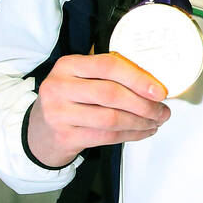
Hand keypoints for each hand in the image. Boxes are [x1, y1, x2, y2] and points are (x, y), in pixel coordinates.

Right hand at [26, 52, 170, 168]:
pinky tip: (143, 131)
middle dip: (144, 104)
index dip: (138, 78)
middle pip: (111, 93)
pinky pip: (107, 137)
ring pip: (111, 118)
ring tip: (156, 121)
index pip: (108, 65)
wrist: (40, 132)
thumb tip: (153, 85)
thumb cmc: (70, 101)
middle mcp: (59, 86)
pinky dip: (131, 135)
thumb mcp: (81, 79)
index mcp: (68, 65)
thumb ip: (109, 76)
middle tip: (162, 110)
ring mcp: (59, 113)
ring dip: (141, 122)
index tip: (160, 90)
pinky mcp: (64, 136)